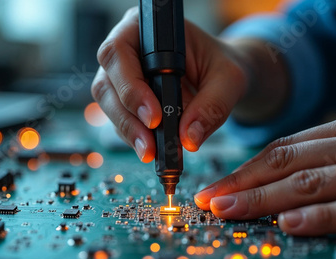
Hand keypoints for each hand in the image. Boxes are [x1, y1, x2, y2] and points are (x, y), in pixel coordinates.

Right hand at [91, 7, 246, 161]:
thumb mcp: (228, 80)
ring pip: (109, 104)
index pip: (121, 52)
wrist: (220, 76)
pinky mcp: (124, 99)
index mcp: (148, 30)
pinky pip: (120, 119)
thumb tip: (189, 138)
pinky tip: (151, 148)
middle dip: (127, 117)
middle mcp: (127, 49)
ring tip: (151, 152)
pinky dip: (134, 137)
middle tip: (149, 145)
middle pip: (107, 82)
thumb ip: (213, 105)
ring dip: (128, 131)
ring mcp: (121, 75)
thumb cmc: (220, 66)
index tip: (155, 118)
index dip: (131, 86)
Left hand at [194, 111, 335, 235]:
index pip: (284, 148)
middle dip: (242, 184)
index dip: (246, 168)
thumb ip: (329, 159)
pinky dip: (318, 217)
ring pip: (310, 184)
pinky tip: (288, 224)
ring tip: (230, 211)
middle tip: (210, 201)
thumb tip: (280, 184)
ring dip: (264, 199)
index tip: (218, 185)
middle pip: (287, 163)